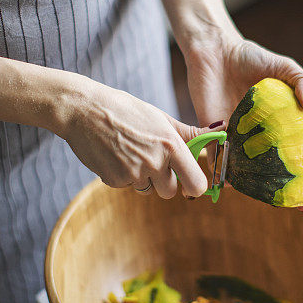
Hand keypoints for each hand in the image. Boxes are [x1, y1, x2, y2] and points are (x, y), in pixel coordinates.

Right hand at [54, 79, 218, 198]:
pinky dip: (122, 174)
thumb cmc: (125, 110)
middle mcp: (154, 162)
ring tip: (130, 151)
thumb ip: (189, 133)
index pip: (196, 183)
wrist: (83, 110)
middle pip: (170, 192)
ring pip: (147, 189)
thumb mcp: (160, 117)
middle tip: (151, 160)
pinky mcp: (114, 180)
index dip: (195, 186)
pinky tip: (114, 154)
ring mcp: (133, 173)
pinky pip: (127, 186)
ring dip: (142, 177)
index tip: (190, 182)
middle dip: (164, 181)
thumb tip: (219, 132)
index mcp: (171, 145)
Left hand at [181, 23, 302, 211]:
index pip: (294, 156)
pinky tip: (229, 182)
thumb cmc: (250, 57)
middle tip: (290, 206)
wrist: (215, 50)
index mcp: (278, 124)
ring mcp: (236, 136)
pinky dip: (221, 170)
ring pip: (245, 169)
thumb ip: (302, 80)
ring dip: (251, 184)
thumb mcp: (283, 66)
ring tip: (260, 196)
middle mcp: (258, 135)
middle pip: (270, 170)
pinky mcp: (213, 133)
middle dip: (279, 191)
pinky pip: (217, 157)